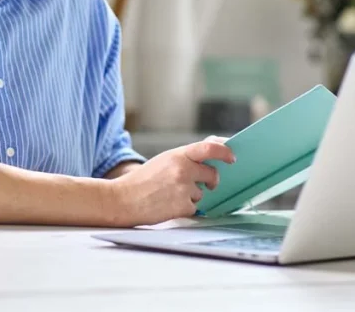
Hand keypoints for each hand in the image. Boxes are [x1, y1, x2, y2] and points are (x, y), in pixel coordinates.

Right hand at [109, 136, 234, 226]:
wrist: (122, 199)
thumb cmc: (143, 180)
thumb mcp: (164, 160)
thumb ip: (186, 157)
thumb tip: (210, 155)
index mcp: (178, 155)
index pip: (210, 148)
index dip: (225, 151)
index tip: (232, 157)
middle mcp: (183, 169)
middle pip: (212, 174)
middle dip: (212, 180)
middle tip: (209, 183)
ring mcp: (184, 188)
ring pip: (202, 193)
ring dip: (193, 195)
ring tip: (171, 194)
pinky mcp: (182, 206)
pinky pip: (195, 207)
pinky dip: (186, 207)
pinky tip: (169, 204)